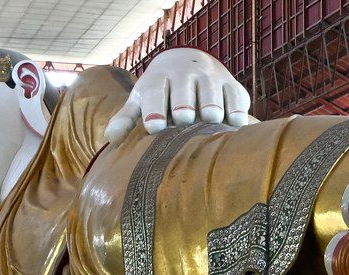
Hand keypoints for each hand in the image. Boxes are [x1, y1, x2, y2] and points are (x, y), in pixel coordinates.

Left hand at [105, 47, 251, 144]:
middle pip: (184, 90)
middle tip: (184, 119)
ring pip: (212, 91)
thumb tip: (111, 139)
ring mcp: (211, 78)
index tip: (154, 126)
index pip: (155, 92)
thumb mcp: (142, 99)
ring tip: (211, 119)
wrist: (191, 61)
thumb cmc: (162, 90)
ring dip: (211, 104)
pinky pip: (237, 98)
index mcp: (159, 79)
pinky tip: (234, 124)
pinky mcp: (233, 87)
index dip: (154, 108)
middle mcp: (186, 74)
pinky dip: (236, 110)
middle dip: (184, 104)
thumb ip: (127, 118)